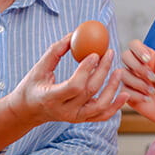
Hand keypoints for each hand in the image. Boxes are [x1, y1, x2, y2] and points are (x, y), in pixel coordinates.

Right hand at [8, 33, 127, 125]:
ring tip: (119, 71)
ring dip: (112, 88)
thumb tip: (74, 35)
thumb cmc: (32, 86)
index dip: (86, 70)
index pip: (74, 86)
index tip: (95, 53)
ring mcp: (75, 118)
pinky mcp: (82, 120)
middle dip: (102, 71)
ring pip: (100, 106)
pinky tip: (125, 94)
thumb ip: (55, 52)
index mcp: (51, 98)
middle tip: (110, 53)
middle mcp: (65, 111)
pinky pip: (102, 116)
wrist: (28, 111)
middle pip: (89, 91)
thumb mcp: (39, 68)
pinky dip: (116, 106)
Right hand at [120, 40, 154, 125]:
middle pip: (125, 56)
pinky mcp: (128, 94)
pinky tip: (147, 99)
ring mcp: (131, 80)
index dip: (138, 49)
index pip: (135, 45)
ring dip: (137, 82)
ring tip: (151, 91)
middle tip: (153, 78)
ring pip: (122, 73)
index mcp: (149, 58)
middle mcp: (137, 67)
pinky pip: (123, 90)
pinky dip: (135, 94)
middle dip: (138, 66)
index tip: (147, 60)